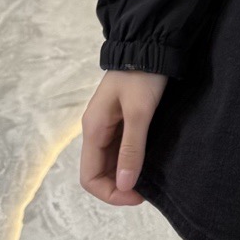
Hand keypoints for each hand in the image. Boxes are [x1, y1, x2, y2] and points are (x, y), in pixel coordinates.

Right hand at [80, 68, 168, 205]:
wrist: (150, 44)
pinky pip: (122, 148)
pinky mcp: (123, 118)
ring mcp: (109, 124)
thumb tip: (125, 185)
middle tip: (147, 189)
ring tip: (150, 176)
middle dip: (119, 186)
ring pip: (111, 161)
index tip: (137, 195)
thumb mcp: (139, 112)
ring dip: (126, 173)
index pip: (89, 177)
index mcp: (93, 129)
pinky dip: (132, 158)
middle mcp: (97, 130)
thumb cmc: (142, 75)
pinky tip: (150, 159)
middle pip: (99, 171)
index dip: (110, 193)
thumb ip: (131, 149)